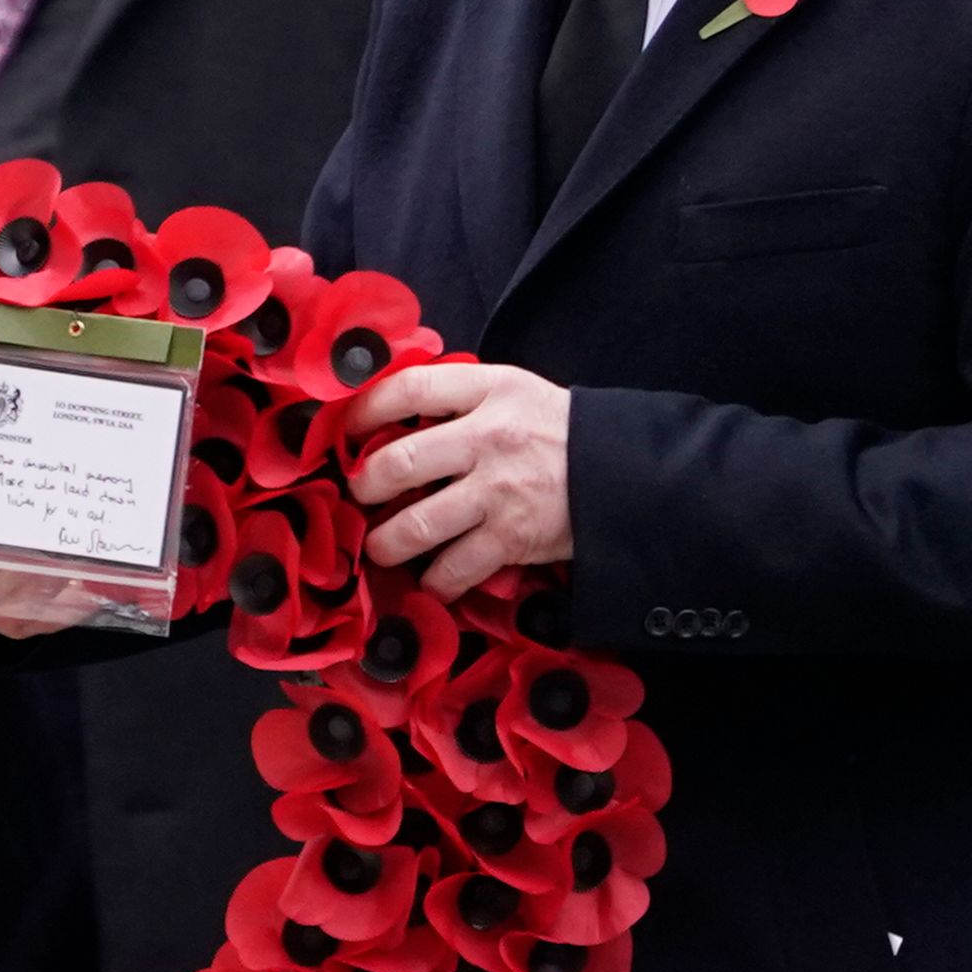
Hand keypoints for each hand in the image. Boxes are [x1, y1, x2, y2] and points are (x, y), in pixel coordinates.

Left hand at [343, 362, 572, 600]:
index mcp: (490, 390)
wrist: (625, 474)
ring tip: (381, 547)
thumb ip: (462, 401)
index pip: (411, 388)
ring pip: (416, 525)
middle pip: (399, 462)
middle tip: (360, 496)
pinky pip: (453, 569)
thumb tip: (394, 419)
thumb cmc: (561, 433)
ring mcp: (499, 491)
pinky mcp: (511, 538)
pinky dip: (434, 582)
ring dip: (386, 543)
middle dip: (364, 486)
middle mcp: (489, 437)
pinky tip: (430, 582)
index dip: (365, 408)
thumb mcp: (515, 394)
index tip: (346, 429)